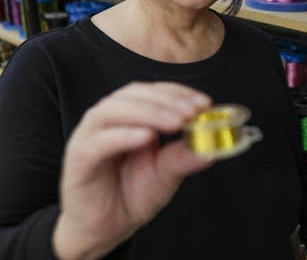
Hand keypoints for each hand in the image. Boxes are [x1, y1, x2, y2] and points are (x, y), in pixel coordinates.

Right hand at [52, 82, 214, 259]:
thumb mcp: (167, 172)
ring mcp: (90, 135)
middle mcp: (108, 119)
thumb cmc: (132, 193)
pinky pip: (98, 141)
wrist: (105, 229)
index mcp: (130, 115)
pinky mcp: (78, 158)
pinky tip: (147, 138)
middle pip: (135, 94)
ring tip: (175, 123)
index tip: (205, 103)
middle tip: (192, 112)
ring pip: (114, 110)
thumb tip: (214, 147)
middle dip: (167, 101)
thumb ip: (185, 156)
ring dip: (148, 112)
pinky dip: (123, 135)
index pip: (155, 92)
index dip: (180, 93)